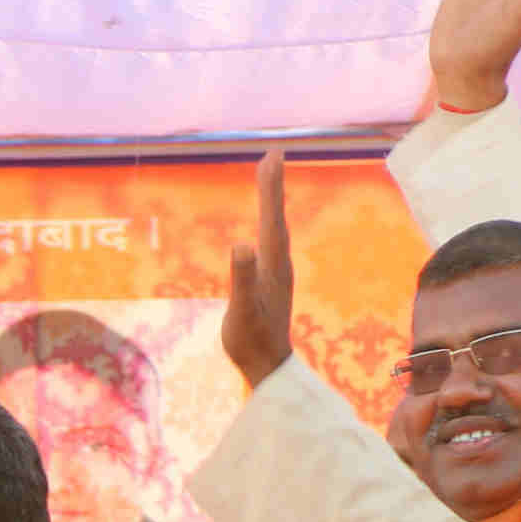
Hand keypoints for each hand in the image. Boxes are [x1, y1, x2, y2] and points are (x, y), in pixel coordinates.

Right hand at [220, 150, 294, 386]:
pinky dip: (268, 221)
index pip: (272, 217)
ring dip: (272, 201)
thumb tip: (241, 245)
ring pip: (276, 226)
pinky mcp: (271, 280)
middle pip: (277, 216)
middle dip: (273, 185)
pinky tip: (264, 224)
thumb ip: (242, 279)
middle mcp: (279, 263)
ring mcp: (276, 272)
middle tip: (272, 155)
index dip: (271, 187)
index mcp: (272, 264)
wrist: (267, 366)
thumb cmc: (250, 341)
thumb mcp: (242, 312)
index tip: (272, 156)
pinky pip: (271, 240)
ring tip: (268, 178)